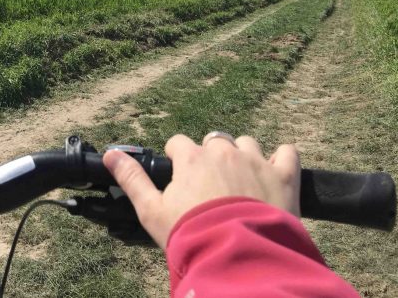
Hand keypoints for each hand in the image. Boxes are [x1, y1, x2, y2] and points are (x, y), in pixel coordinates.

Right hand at [102, 133, 300, 249]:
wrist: (236, 256)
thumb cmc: (190, 233)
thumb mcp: (150, 210)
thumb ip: (131, 179)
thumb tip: (110, 155)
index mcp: (190, 157)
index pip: (179, 144)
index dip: (178, 160)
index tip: (181, 178)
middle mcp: (222, 151)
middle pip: (214, 141)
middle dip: (211, 157)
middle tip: (211, 187)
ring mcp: (255, 160)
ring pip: (247, 144)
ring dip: (243, 157)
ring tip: (241, 184)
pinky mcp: (284, 174)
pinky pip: (287, 152)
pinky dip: (281, 159)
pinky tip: (274, 174)